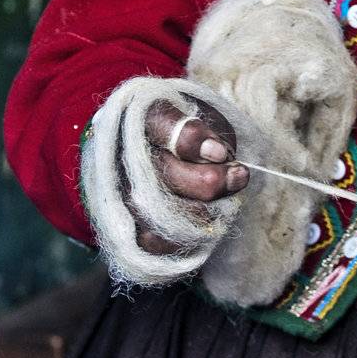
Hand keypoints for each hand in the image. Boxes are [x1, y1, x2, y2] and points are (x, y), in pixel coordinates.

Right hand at [125, 98, 248, 254]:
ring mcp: (118, 192)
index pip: (161, 125)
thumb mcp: (204, 116)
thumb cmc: (187, 132)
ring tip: (224, 201)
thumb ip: (211, 130)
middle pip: (164, 174)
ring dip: (202, 211)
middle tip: (238, 176)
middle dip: (210, 181)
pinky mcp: (123, 226)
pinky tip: (205, 221)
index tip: (222, 153)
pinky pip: (154, 241)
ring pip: (160, 212)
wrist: (155, 154)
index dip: (194, 141)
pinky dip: (186, 236)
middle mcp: (122, 154)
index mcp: (140, 116)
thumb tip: (217, 155)